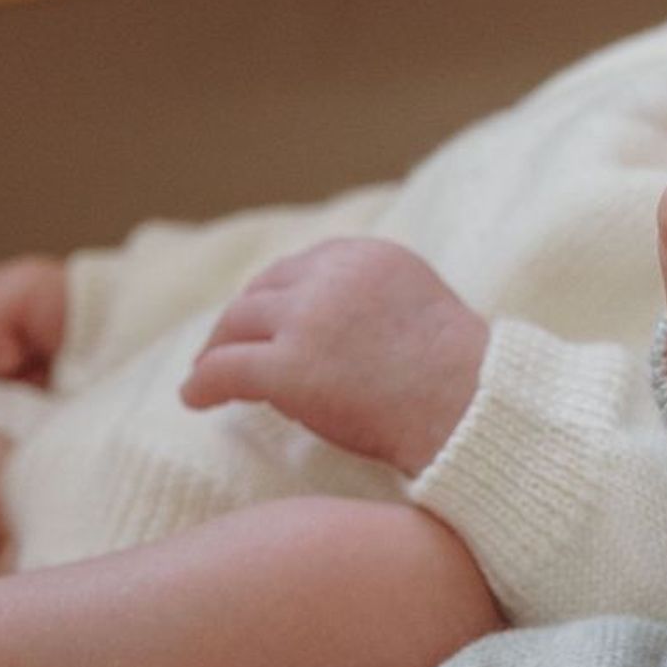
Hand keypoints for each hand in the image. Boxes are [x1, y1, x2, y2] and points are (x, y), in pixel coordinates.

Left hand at [181, 239, 487, 477]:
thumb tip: (330, 334)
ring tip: (202, 374)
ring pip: (236, 325)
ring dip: (214, 350)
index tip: (259, 320)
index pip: (298, 268)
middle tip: (221, 349)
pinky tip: (193, 398)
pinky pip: (225, 369)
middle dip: (238, 322)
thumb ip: (372, 303)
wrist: (473, 409)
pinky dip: (201, 383)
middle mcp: (332, 277)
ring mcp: (307, 320)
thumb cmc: (460, 380)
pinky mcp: (290, 368)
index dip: (271, 298)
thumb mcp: (417, 309)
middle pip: (261, 292)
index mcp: (365, 257)